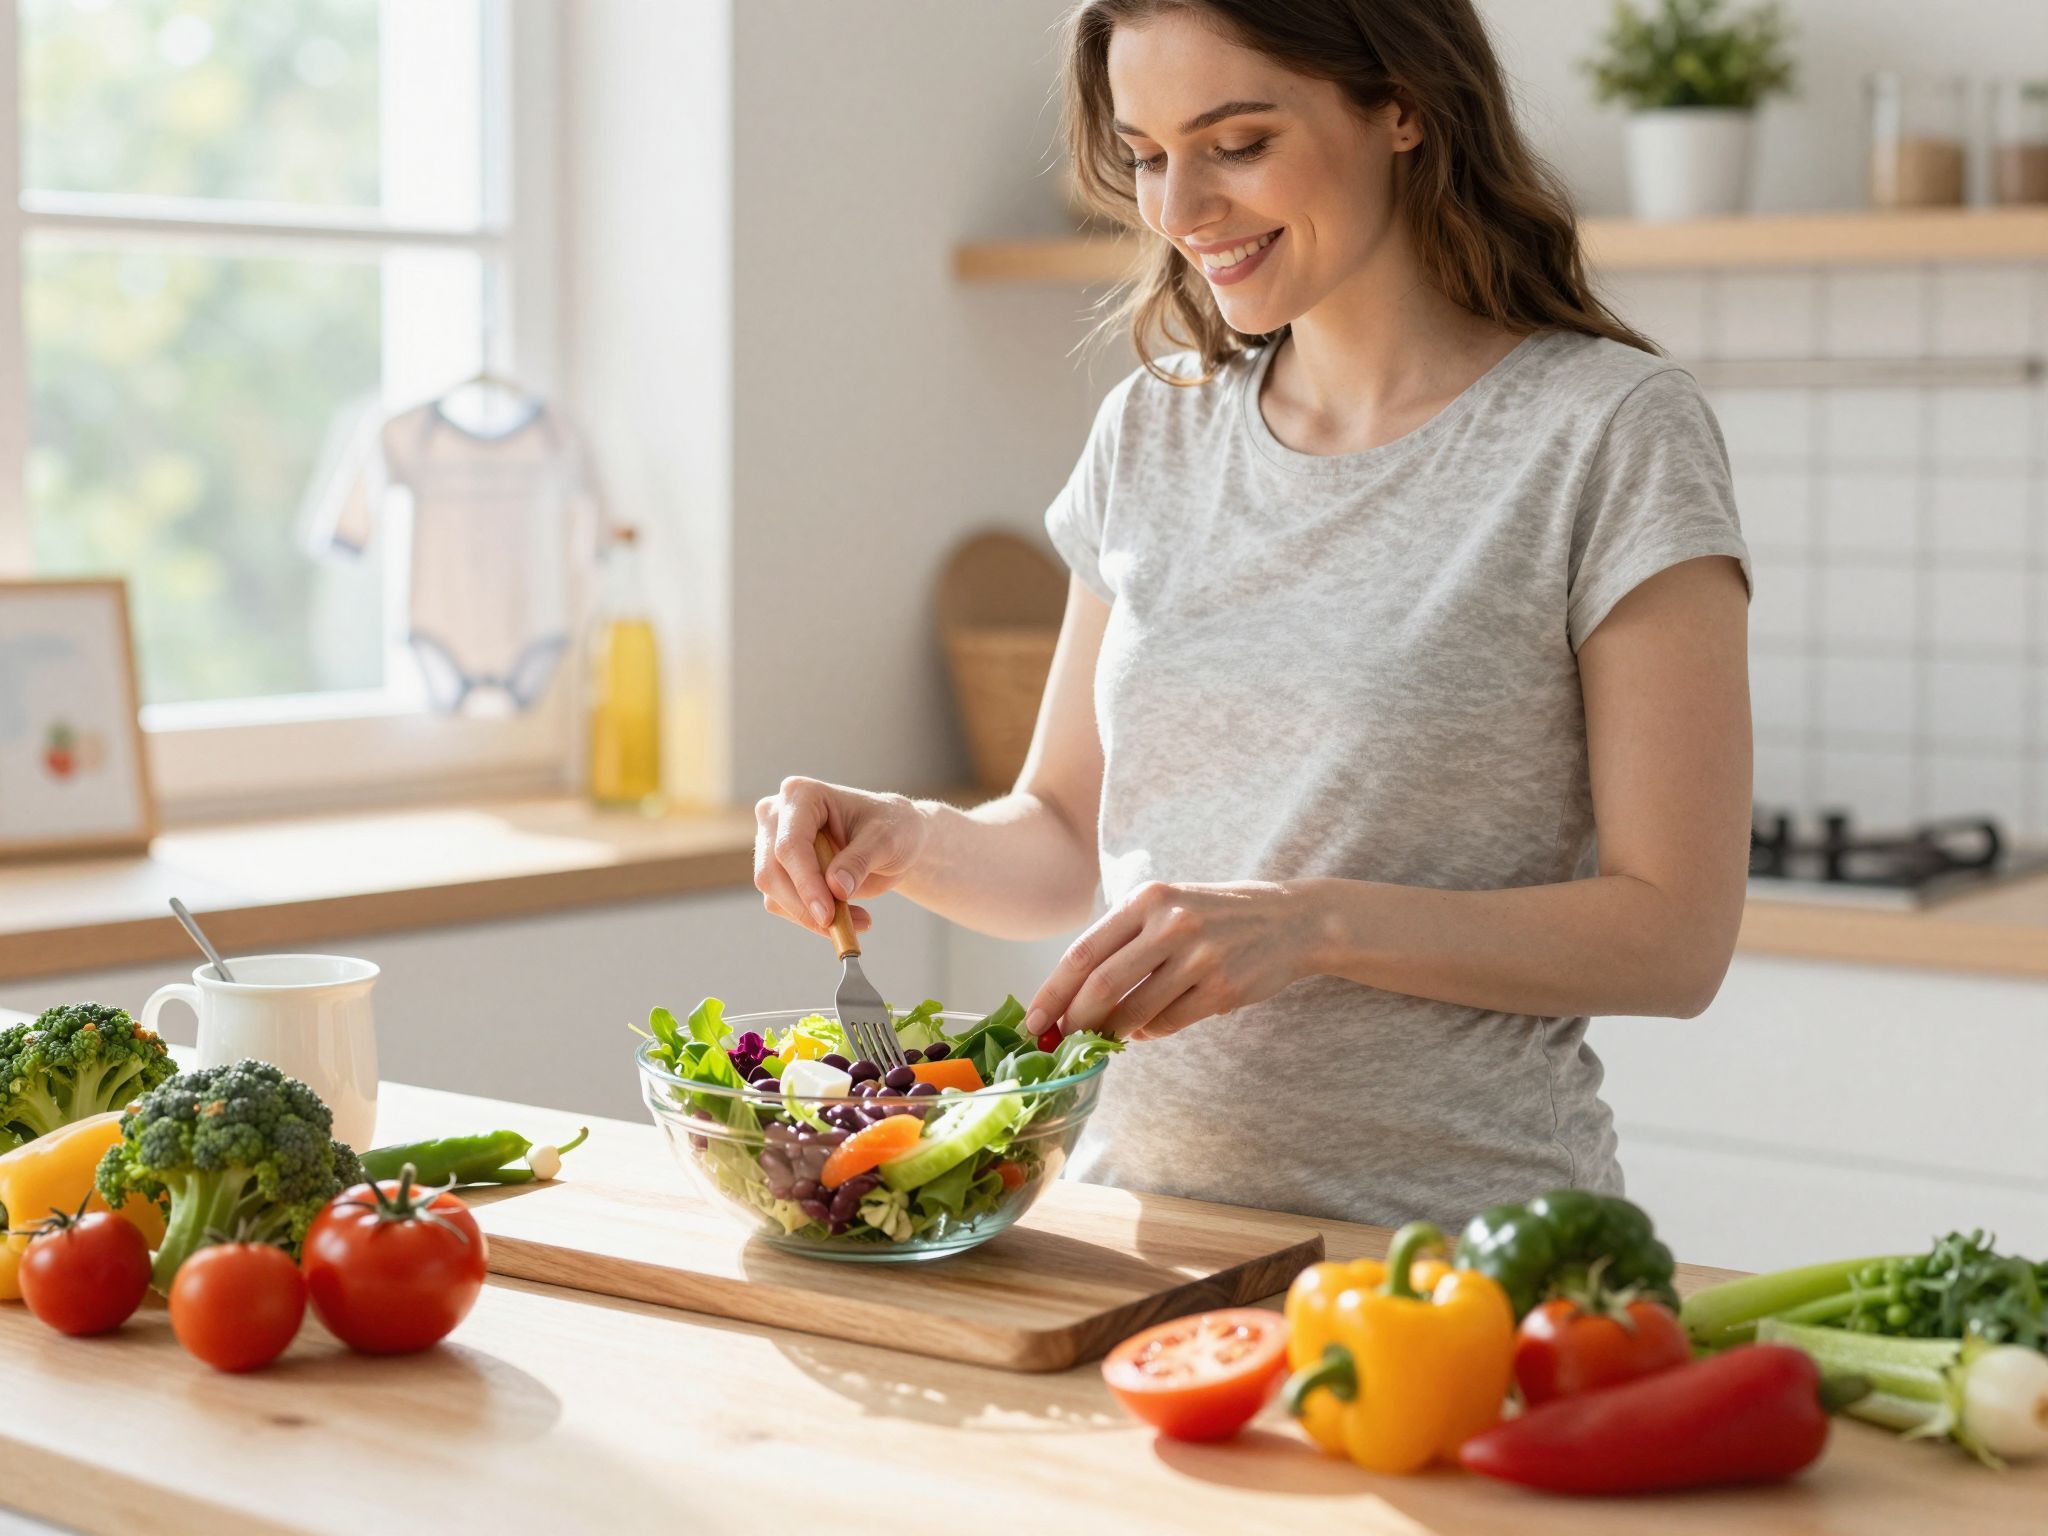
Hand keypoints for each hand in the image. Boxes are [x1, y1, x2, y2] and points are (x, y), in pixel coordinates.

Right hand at [753, 777, 929, 936]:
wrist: (892, 841)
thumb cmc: (893, 828)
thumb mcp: (888, 840)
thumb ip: (860, 860)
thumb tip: (835, 887)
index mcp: (801, 795)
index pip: (790, 844)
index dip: (806, 882)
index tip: (828, 914)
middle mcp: (777, 816)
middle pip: (773, 872)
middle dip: (806, 906)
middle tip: (842, 928)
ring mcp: (772, 844)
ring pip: (774, 893)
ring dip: (811, 917)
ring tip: (858, 920)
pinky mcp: (777, 871)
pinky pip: (782, 905)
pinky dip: (811, 920)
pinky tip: (846, 918)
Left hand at [1024, 880, 1321, 1042]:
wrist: (1291, 920)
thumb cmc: (1216, 915)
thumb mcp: (1168, 906)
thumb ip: (1125, 940)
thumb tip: (1074, 995)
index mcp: (1147, 899)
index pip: (1083, 953)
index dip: (1052, 992)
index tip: (1033, 1020)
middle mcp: (1170, 924)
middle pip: (1102, 986)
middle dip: (1074, 1021)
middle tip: (1061, 1041)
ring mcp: (1199, 957)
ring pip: (1135, 1011)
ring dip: (1113, 1032)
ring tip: (1106, 1036)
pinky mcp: (1223, 988)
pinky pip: (1169, 1022)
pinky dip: (1149, 1033)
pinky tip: (1145, 1030)